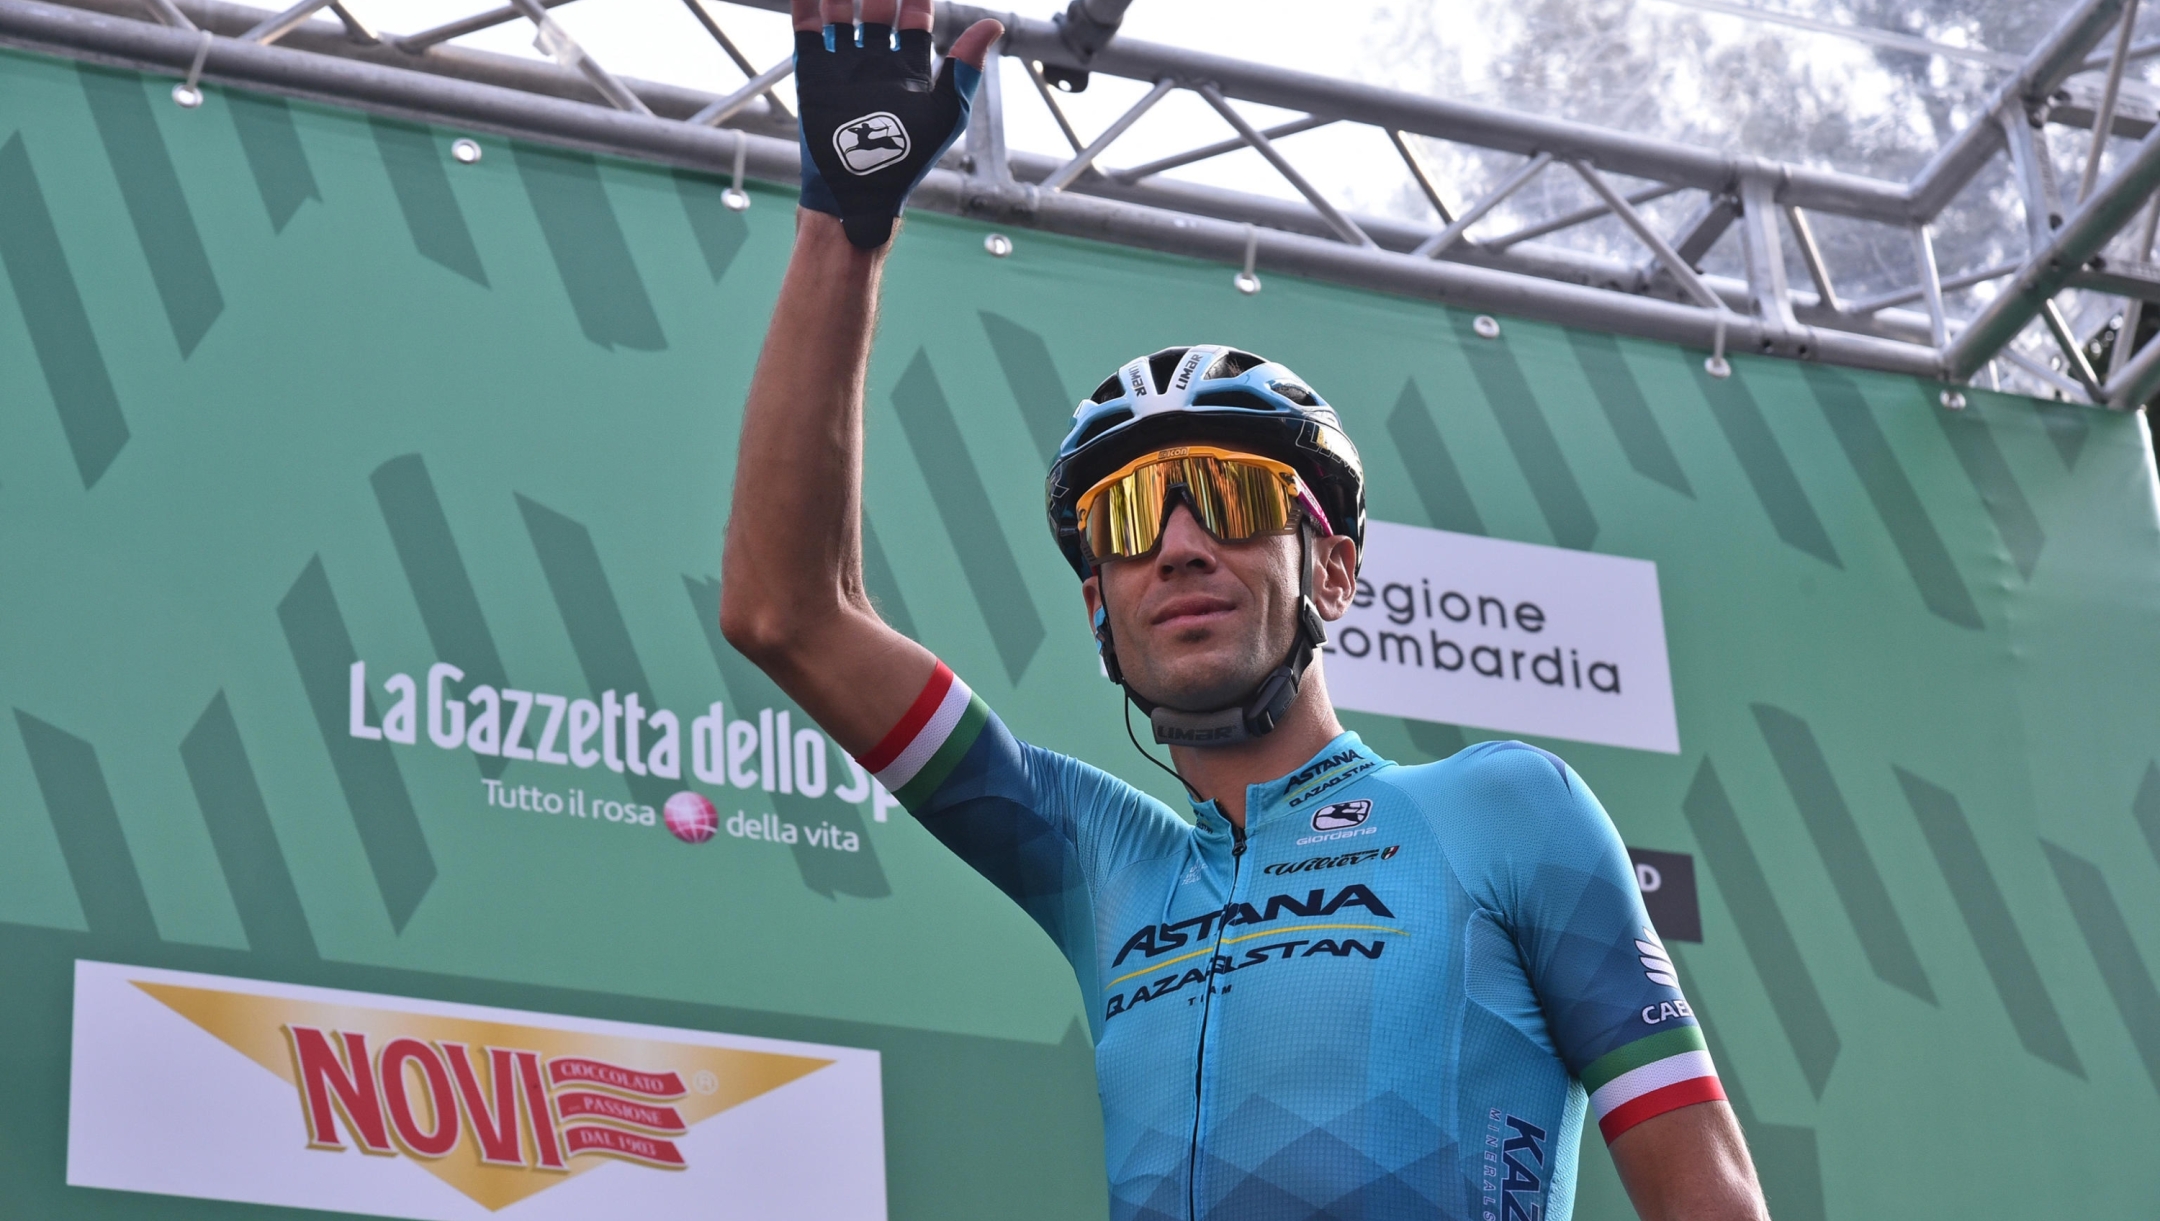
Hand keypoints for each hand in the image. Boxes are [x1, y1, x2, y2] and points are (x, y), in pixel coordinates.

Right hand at [791, 0, 1003, 248]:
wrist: (860, 189)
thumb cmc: (908, 159)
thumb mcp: (946, 111)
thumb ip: (965, 66)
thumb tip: (994, 24)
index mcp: (908, 70)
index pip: (913, 17)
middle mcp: (875, 64)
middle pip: (876, 7)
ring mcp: (843, 67)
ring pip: (841, 13)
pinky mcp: (814, 75)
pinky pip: (808, 30)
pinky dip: (808, 4)